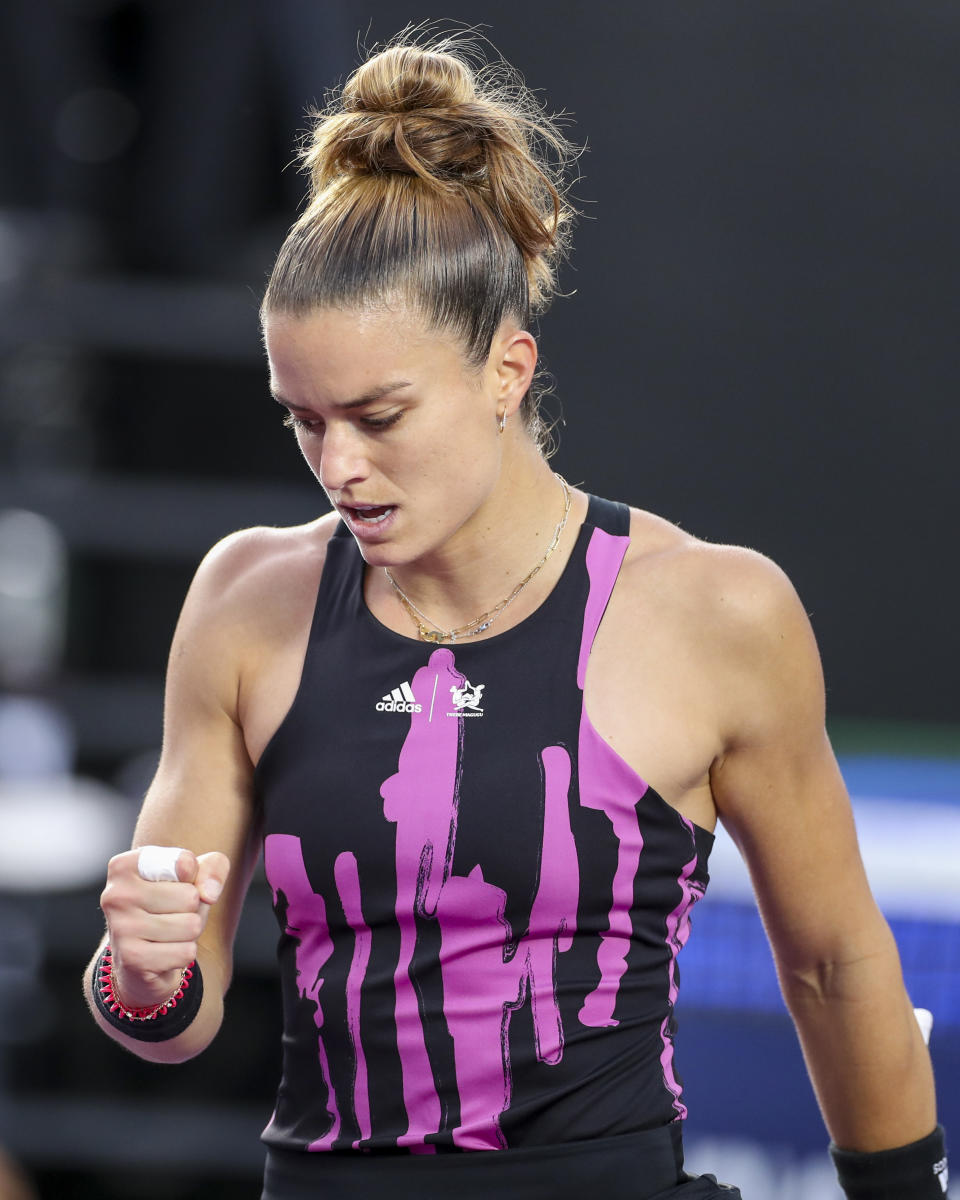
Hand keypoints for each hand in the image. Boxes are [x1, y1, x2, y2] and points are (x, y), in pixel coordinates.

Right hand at [99, 847, 229, 1008]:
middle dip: (193, 910)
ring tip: (168, 934)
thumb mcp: (195, 875)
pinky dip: (183, 954)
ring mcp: (120, 927)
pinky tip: (163, 953)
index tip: (175, 884)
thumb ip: (213, 867)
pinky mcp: (131, 959)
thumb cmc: (170, 906)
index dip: (193, 877)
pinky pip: (186, 952)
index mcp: (125, 866)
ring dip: (189, 934)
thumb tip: (209, 894)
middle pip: (190, 897)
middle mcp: (116, 894)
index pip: (185, 863)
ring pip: (191, 925)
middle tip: (172, 915)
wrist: (141, 959)